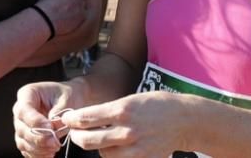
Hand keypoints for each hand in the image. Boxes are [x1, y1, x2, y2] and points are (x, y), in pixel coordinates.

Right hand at [13, 81, 83, 157]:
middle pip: (22, 129)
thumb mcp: (66, 100)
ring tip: (55, 148)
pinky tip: (49, 154)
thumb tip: (52, 129)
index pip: (24, 110)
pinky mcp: (25, 138)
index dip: (35, 121)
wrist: (71, 100)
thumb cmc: (68, 96)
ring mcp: (21, 125)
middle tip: (55, 143)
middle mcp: (20, 109)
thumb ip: (58, 114)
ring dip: (38, 149)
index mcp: (28, 94)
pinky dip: (37, 155)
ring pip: (23, 142)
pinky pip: (27, 150)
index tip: (50, 127)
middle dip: (39, 139)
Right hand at [34, 0, 85, 37]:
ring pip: (79, 5)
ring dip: (74, 8)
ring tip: (62, 15)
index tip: (56, 0)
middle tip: (61, 7)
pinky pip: (81, 16)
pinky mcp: (83, 15)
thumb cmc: (41, 6)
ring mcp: (81, 2)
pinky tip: (66, 21)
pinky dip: (75, 19)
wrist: (44, 19)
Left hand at [63, 91, 193, 156]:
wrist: (184, 120)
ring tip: (102, 137)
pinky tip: (117, 145)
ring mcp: (134, 148)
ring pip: (101, 152)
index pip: (86, 118)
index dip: (72, 119)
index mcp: (123, 109)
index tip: (67, 119)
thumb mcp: (132, 99)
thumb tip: (86, 118)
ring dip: (97, 146)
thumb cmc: (157, 105)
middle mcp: (126, 130)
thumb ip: (110, 110)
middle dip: (76, 136)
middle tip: (75, 133)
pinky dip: (112, 154)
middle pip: (87, 140)